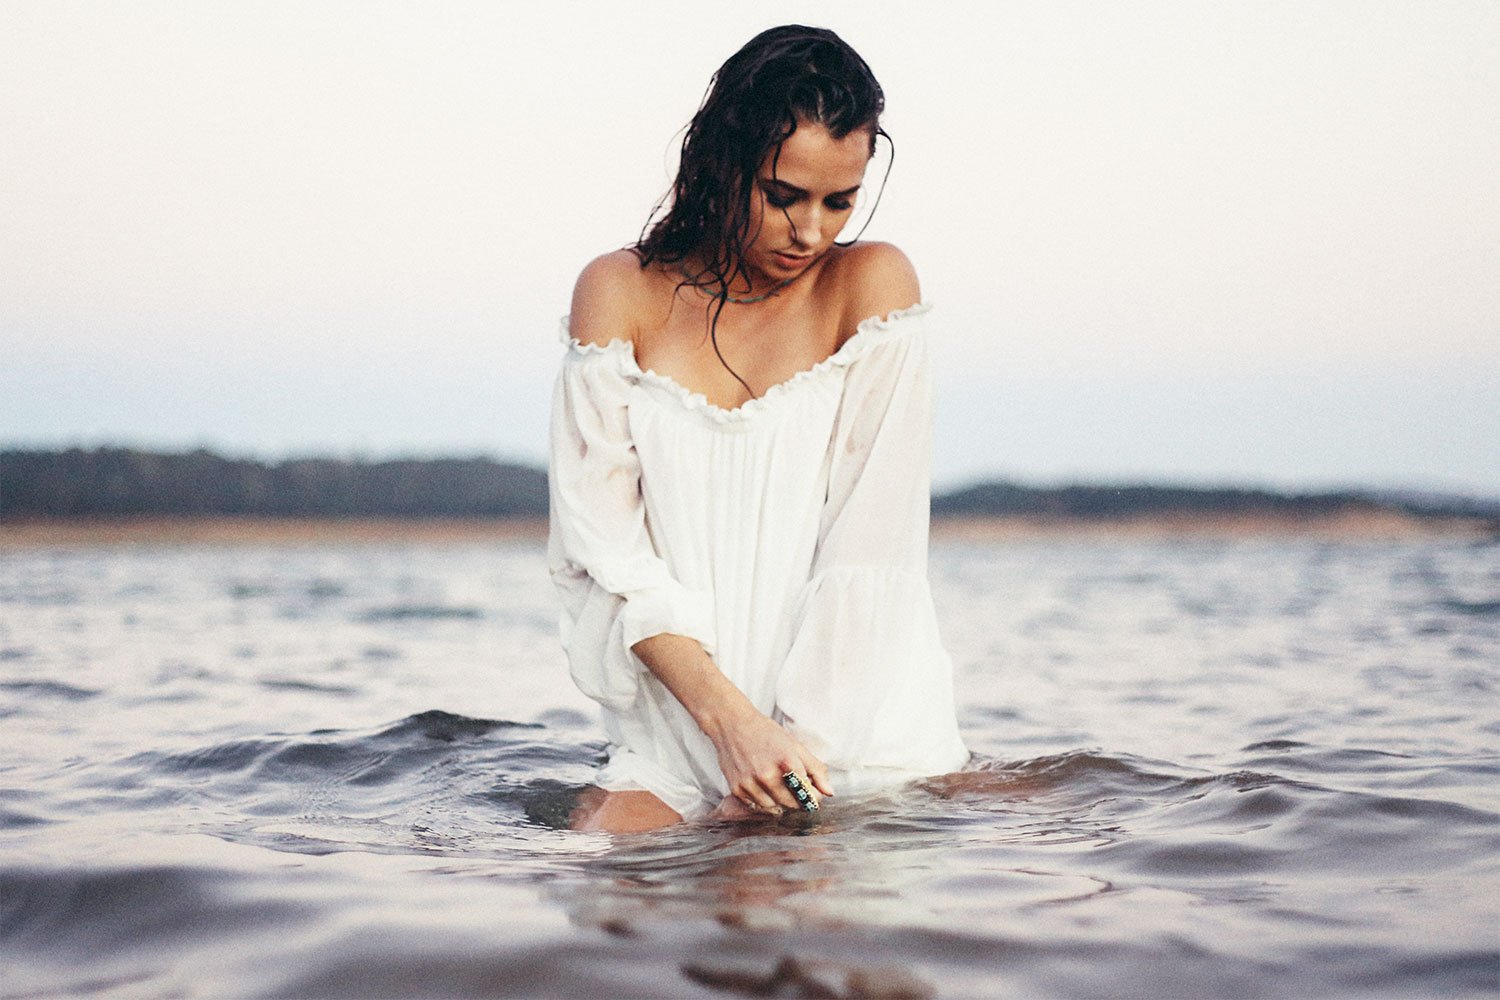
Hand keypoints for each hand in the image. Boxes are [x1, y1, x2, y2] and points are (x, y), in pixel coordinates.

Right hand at [704, 703, 833, 813]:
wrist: (732, 724)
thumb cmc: (766, 733)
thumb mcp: (795, 746)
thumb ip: (815, 769)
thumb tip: (829, 792)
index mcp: (787, 762)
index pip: (808, 793)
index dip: (813, 795)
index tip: (812, 791)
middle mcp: (768, 775)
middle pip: (793, 804)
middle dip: (798, 799)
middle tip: (794, 787)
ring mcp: (751, 784)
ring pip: (775, 808)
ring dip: (781, 802)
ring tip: (777, 785)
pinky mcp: (737, 789)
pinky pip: (757, 807)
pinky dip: (764, 801)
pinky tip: (763, 787)